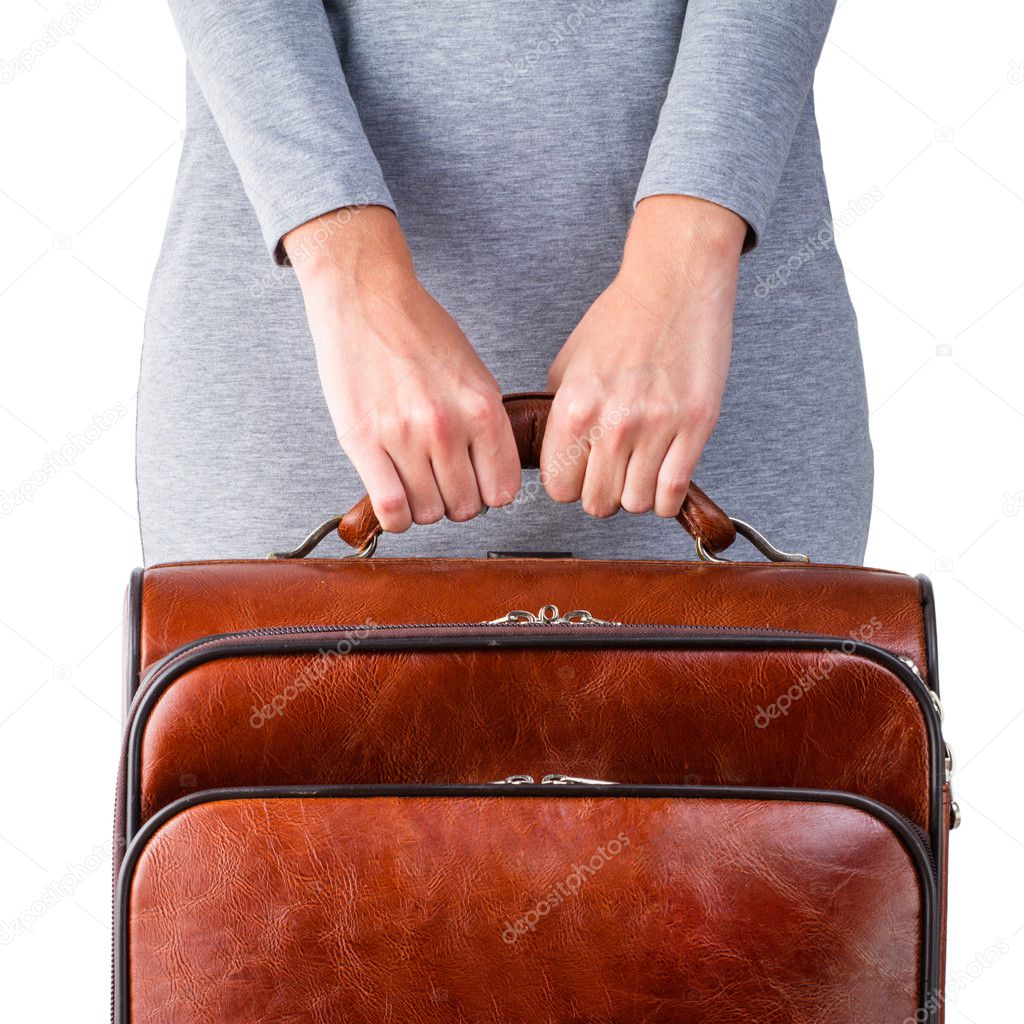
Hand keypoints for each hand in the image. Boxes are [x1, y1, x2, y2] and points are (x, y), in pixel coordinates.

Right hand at [284, 206, 519, 532]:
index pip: (502, 491)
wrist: (365, 296)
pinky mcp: (362, 440)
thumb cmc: (419, 330)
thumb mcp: (474, 373)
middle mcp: (446, 425)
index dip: (488, 495)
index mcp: (482, 407)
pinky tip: (395, 501)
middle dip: (454, 501)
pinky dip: (396, 517)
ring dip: (423, 508)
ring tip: (415, 483)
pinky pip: (391, 507)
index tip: (476, 485)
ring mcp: (403, 435)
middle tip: (440, 483)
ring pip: (428, 512)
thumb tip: (491, 476)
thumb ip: (486, 425)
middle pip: (464, 507)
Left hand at [542, 195, 745, 518]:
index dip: (570, 485)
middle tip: (612, 473)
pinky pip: (674, 491)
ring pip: (636, 503)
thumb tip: (556, 455)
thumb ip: (559, 414)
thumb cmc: (621, 319)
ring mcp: (656, 426)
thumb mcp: (568, 364)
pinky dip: (667, 498)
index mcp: (574, 407)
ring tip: (639, 470)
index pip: (559, 488)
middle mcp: (612, 422)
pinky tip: (663, 478)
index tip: (581, 474)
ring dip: (636, 494)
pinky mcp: (695, 425)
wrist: (673, 283)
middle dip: (603, 493)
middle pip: (598, 503)